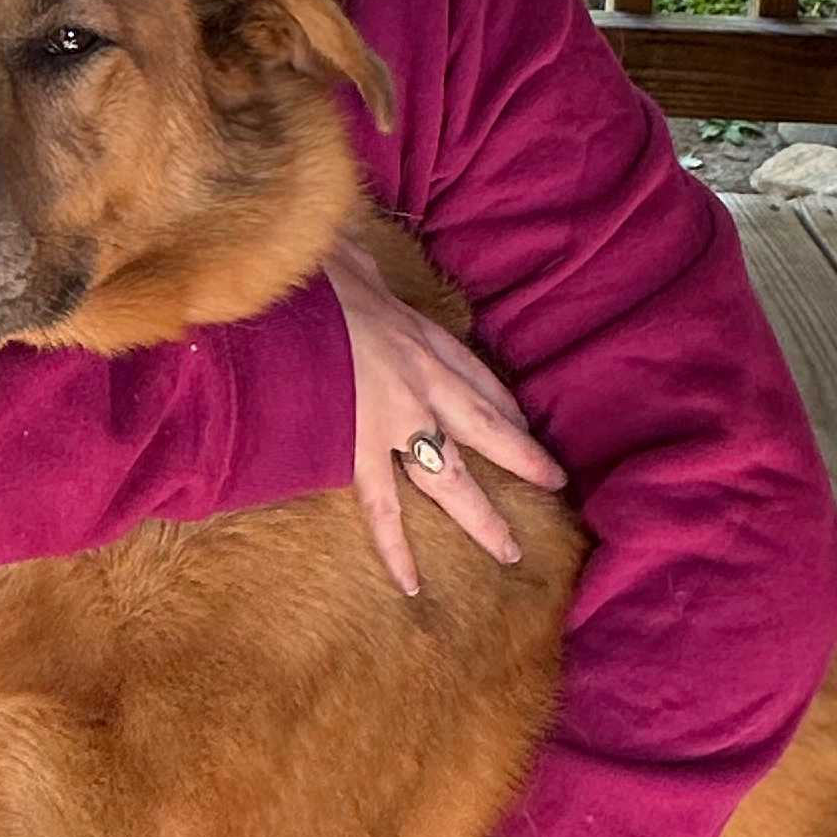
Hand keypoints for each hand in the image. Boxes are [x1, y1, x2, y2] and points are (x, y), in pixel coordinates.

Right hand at [328, 235, 564, 597]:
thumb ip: (356, 266)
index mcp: (419, 337)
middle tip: (554, 486)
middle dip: (522, 459)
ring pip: (450, 477)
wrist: (281, 298)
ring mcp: (394, 421)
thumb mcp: (346, 260)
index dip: (502, 404)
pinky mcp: (358, 448)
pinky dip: (396, 549)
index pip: (477, 377)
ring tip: (508, 552)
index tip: (521, 424)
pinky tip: (411, 585)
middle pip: (485, 429)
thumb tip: (348, 251)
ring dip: (481, 516)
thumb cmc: (309, 274)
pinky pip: (382, 508)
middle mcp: (421, 382)